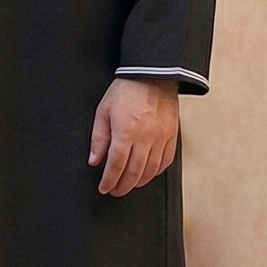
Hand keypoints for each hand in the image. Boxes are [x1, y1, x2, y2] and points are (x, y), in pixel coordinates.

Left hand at [88, 78, 179, 196]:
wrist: (153, 75)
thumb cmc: (127, 90)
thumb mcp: (104, 111)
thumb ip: (99, 138)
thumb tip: (94, 159)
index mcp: (125, 132)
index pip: (116, 166)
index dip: (109, 181)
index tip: (104, 188)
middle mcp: (145, 138)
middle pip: (134, 173)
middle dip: (122, 186)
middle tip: (115, 191)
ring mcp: (161, 138)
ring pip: (151, 170)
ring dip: (139, 182)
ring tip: (129, 185)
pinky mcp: (172, 135)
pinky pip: (166, 161)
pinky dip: (156, 172)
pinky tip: (148, 174)